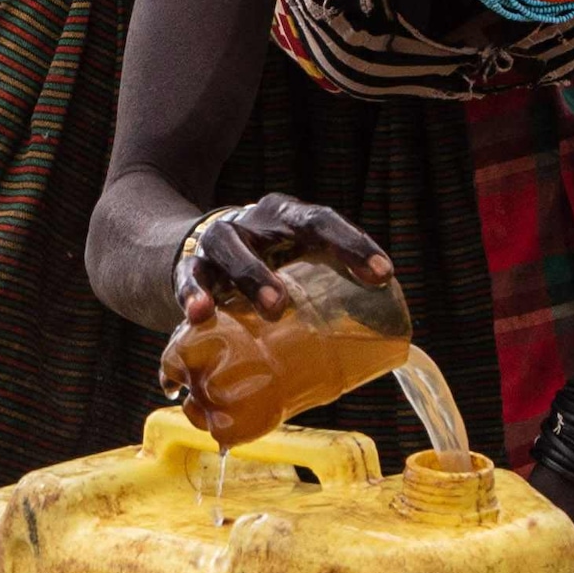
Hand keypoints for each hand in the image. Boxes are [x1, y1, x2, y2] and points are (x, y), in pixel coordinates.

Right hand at [173, 193, 390, 326]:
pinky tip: (198, 314)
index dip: (354, 245)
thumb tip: (373, 355)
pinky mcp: (190, 265)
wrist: (197, 249)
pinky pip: (189, 278)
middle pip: (281, 228)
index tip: (384, 274)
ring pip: (231, 249)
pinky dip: (193, 294)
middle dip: (312, 251)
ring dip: (252, 276)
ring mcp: (221, 241)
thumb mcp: (290, 266)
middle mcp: (255, 223)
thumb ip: (321, 296)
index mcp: (287, 217)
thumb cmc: (264, 265)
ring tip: (271, 307)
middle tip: (306, 299)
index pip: (323, 222)